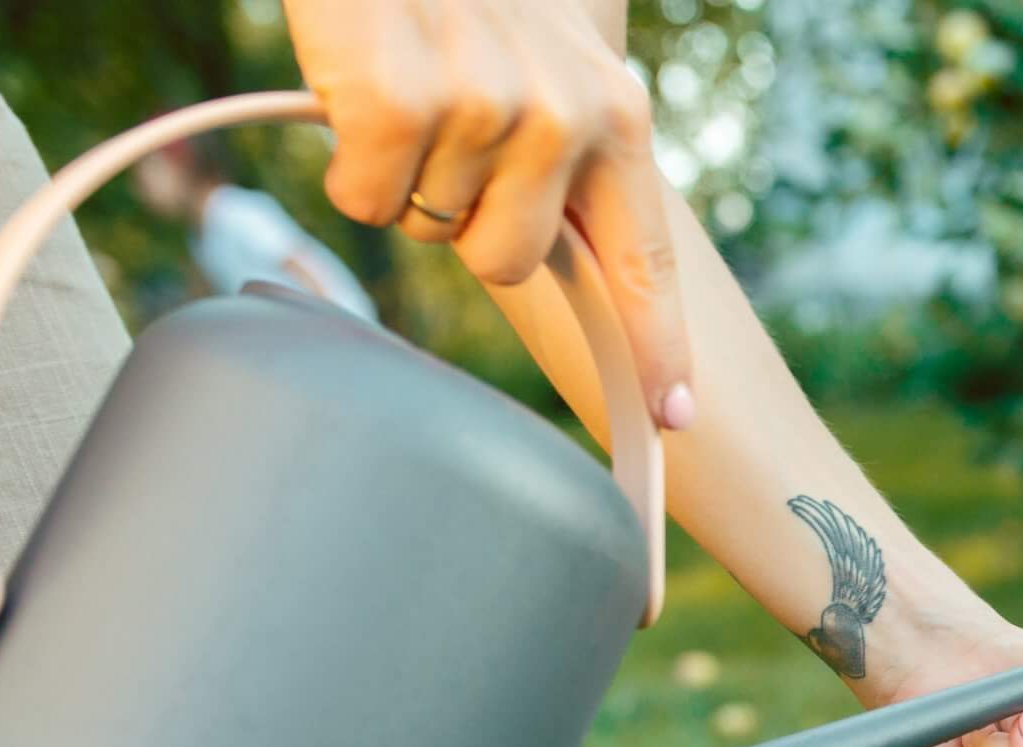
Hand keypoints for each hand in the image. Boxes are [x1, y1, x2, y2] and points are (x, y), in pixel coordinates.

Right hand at [280, 0, 694, 427]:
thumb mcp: (551, 56)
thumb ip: (575, 151)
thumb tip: (577, 255)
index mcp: (617, 114)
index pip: (645, 257)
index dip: (657, 345)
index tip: (675, 414)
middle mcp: (563, 117)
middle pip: (507, 263)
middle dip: (463, 221)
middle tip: (446, 133)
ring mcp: (482, 110)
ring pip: (426, 227)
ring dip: (404, 173)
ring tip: (410, 85)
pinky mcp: (396, 104)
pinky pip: (363, 200)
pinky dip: (347, 160)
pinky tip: (362, 84)